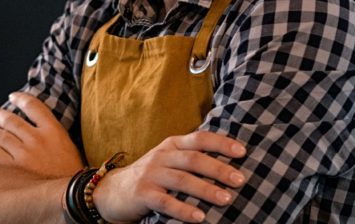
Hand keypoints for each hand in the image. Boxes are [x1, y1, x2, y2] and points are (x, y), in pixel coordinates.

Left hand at [0, 92, 83, 177]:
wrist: (70, 196)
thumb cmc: (70, 173)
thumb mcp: (69, 147)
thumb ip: (52, 134)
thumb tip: (35, 124)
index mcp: (54, 131)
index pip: (34, 106)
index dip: (21, 99)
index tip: (13, 96)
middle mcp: (37, 139)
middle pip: (11, 120)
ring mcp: (24, 154)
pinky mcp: (12, 169)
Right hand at [95, 132, 247, 222]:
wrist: (112, 191)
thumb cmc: (150, 177)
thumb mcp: (169, 161)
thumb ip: (192, 159)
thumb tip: (231, 167)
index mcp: (172, 145)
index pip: (199, 139)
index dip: (221, 144)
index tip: (242, 152)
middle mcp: (162, 156)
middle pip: (194, 159)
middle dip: (219, 169)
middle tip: (240, 180)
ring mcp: (151, 174)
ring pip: (182, 180)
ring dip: (206, 190)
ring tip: (226, 199)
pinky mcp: (142, 193)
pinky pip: (165, 202)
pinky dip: (184, 210)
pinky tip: (200, 217)